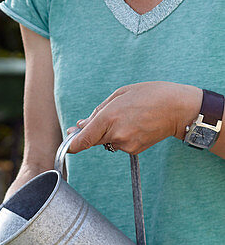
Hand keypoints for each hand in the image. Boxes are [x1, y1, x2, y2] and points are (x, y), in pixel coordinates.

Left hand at [67, 81, 201, 154]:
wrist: (177, 108)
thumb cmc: (150, 95)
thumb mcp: (120, 94)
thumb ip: (98, 112)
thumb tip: (81, 125)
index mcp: (108, 118)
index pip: (81, 141)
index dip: (71, 145)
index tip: (66, 145)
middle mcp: (115, 135)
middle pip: (92, 141)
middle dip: (89, 134)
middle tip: (94, 122)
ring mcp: (125, 145)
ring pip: (106, 142)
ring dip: (109, 133)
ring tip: (128, 117)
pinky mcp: (133, 150)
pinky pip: (119, 145)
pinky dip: (122, 136)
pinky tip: (135, 125)